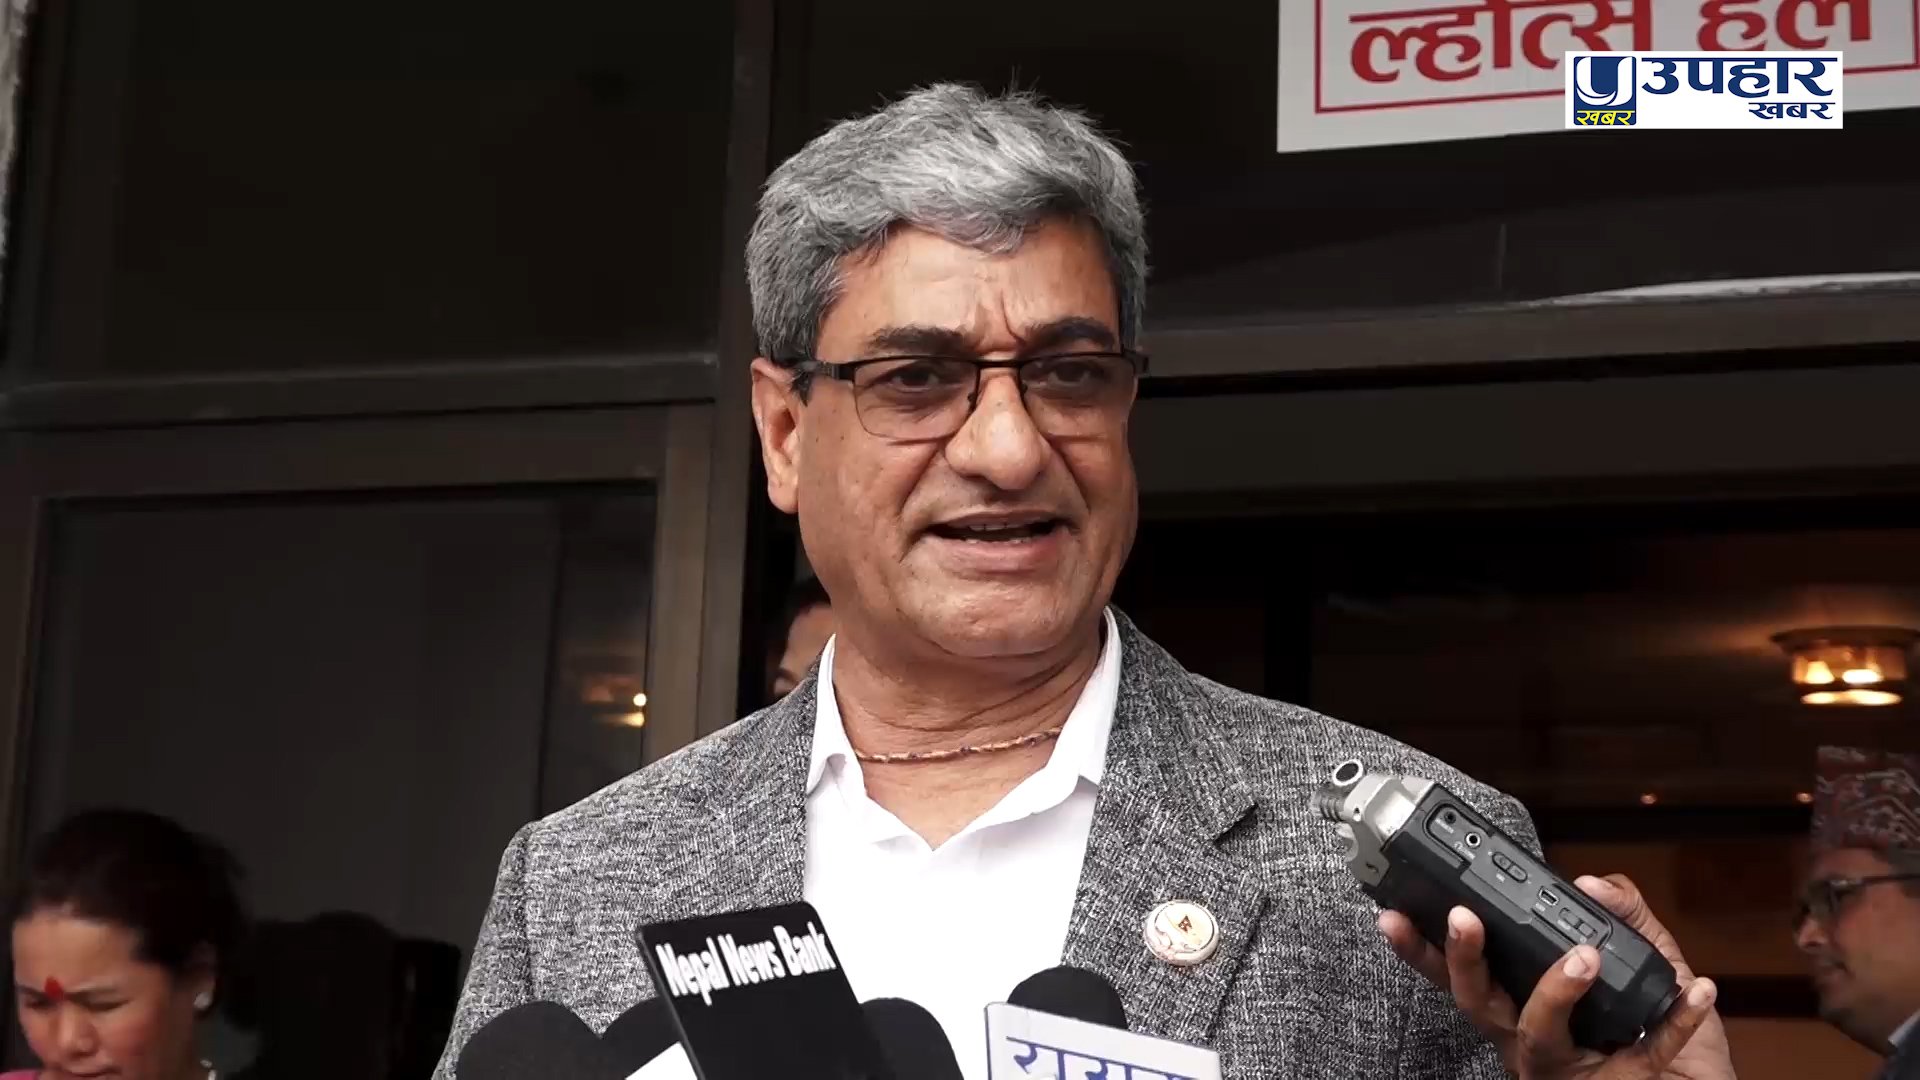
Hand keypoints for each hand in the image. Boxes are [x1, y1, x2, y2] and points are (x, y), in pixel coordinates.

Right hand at [1380, 873, 1735, 1079]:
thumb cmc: (1649, 1033)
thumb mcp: (1638, 966)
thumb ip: (1622, 916)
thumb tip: (1594, 883)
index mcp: (1518, 1009)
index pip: (1458, 977)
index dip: (1420, 949)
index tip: (1392, 914)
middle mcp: (1528, 1042)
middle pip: (1478, 1003)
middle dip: (1466, 959)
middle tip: (1465, 916)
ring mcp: (1569, 1070)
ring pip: (1539, 1033)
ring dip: (1557, 990)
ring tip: (1585, 955)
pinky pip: (1644, 1054)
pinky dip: (1673, 1020)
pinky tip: (1697, 989)